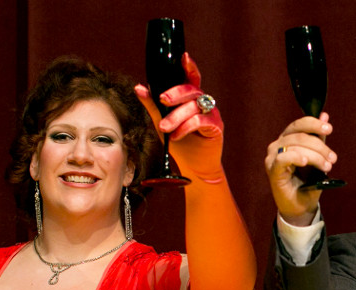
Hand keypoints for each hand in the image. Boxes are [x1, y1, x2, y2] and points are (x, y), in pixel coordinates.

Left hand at [135, 53, 223, 178]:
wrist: (194, 168)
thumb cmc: (180, 144)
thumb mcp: (161, 122)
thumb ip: (152, 105)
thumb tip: (139, 87)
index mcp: (191, 99)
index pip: (192, 78)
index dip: (189, 66)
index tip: (183, 57)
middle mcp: (203, 102)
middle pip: (191, 90)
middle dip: (175, 94)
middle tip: (161, 100)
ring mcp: (212, 114)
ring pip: (194, 106)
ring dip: (177, 117)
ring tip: (164, 128)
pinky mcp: (216, 127)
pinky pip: (201, 121)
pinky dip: (186, 127)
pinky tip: (176, 135)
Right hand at [264, 113, 337, 225]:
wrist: (301, 206)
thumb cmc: (308, 182)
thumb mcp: (317, 158)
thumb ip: (319, 138)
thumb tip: (325, 116)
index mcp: (287, 139)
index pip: (299, 124)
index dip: (314, 124)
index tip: (329, 129)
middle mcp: (277, 145)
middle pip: (299, 136)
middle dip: (320, 146)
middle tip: (332, 158)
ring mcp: (272, 157)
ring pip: (295, 146)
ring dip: (315, 155)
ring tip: (327, 166)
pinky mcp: (272, 170)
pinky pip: (283, 158)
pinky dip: (296, 157)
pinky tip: (305, 162)